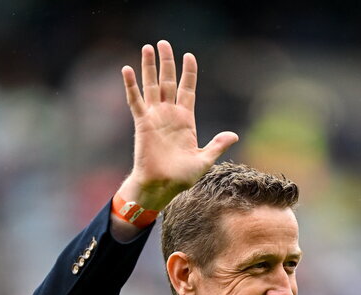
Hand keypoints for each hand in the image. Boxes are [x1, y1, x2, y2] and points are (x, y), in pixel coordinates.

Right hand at [117, 41, 238, 214]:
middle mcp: (170, 115)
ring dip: (149, 67)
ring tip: (147, 47)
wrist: (162, 186)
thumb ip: (217, 145)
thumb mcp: (204, 161)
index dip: (189, 73)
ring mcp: (155, 117)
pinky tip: (127, 69)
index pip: (188, 90)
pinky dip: (131, 86)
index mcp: (186, 121)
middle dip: (167, 62)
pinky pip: (135, 101)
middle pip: (169, 82)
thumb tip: (234, 135)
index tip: (189, 56)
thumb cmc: (181, 177)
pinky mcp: (142, 123)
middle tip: (164, 43)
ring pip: (152, 86)